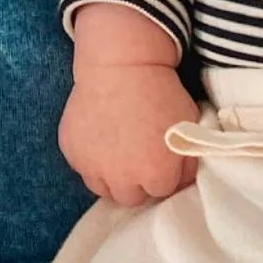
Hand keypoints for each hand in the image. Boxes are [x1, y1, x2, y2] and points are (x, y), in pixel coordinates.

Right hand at [59, 63, 198, 204]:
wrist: (121, 65)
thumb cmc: (161, 93)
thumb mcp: (190, 128)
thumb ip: (187, 162)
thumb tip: (178, 180)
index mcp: (156, 176)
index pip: (163, 191)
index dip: (164, 172)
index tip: (161, 155)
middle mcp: (122, 179)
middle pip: (131, 197)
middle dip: (137, 181)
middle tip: (138, 155)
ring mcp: (92, 168)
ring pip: (103, 188)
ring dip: (111, 176)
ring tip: (117, 150)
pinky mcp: (71, 153)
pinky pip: (82, 167)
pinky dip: (90, 158)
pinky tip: (99, 136)